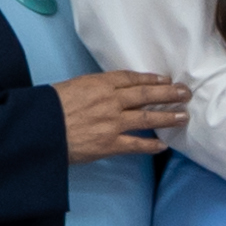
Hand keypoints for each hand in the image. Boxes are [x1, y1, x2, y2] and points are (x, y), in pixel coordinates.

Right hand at [55, 72, 187, 159]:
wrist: (39, 129)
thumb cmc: (48, 107)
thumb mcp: (71, 87)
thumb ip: (92, 89)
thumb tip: (108, 91)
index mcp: (99, 84)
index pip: (132, 79)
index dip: (151, 79)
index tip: (165, 80)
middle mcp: (110, 101)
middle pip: (146, 95)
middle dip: (169, 93)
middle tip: (186, 93)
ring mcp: (112, 123)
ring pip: (147, 118)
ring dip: (167, 117)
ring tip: (183, 116)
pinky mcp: (109, 144)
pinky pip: (135, 144)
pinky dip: (150, 146)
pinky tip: (163, 146)